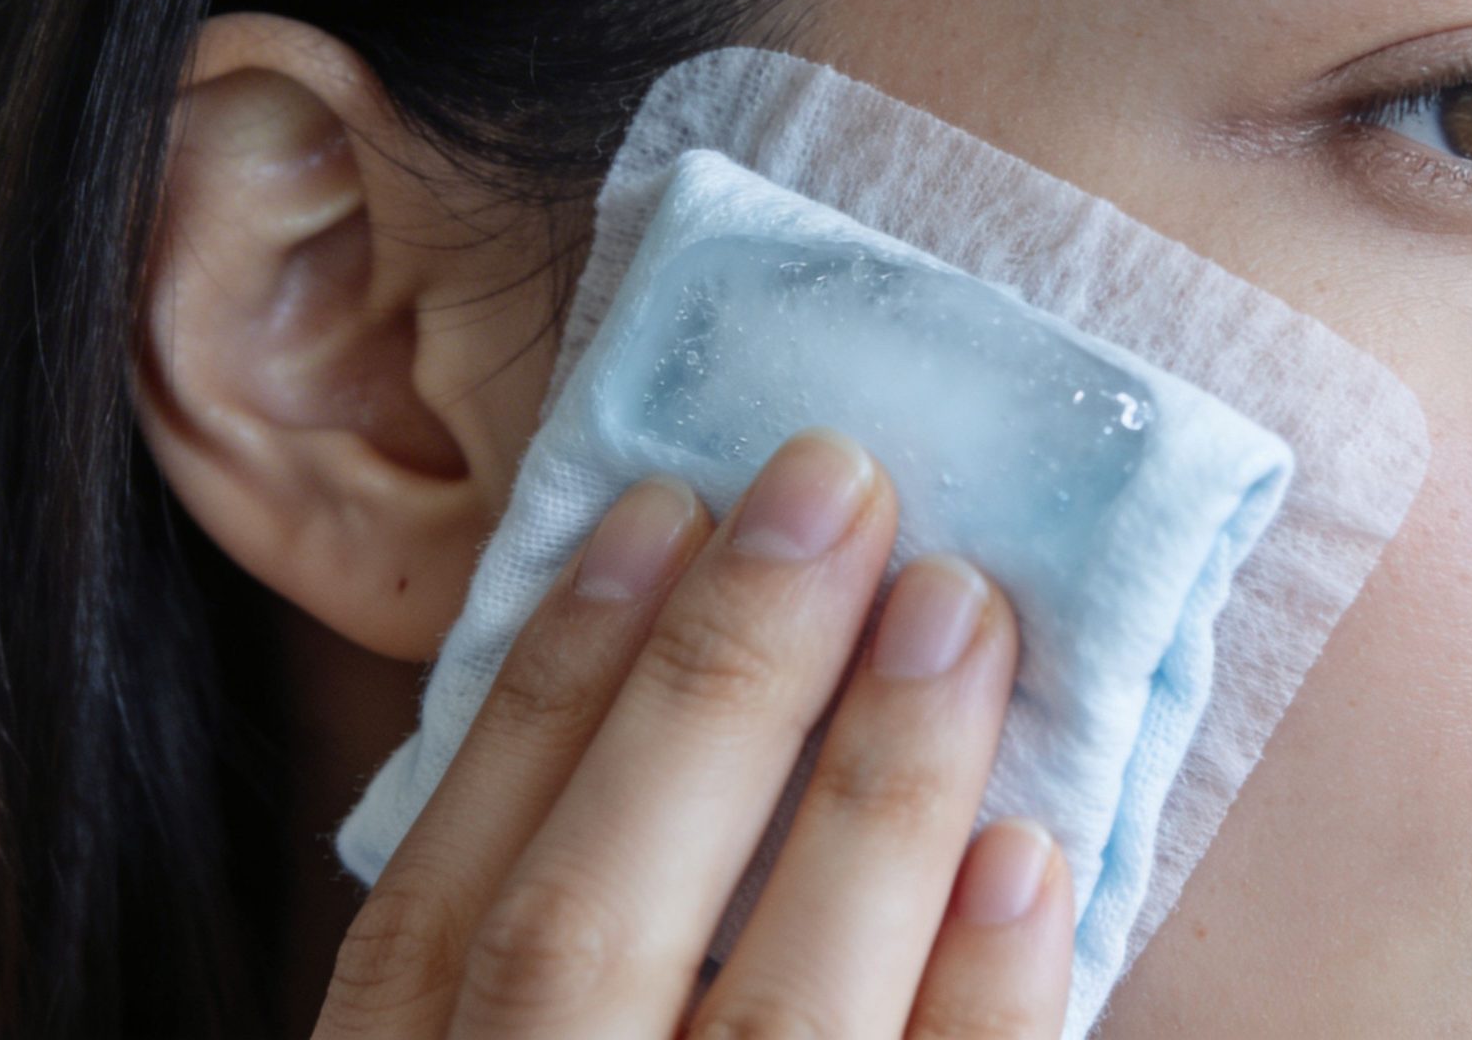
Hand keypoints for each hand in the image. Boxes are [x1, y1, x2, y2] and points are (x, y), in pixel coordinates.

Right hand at [314, 428, 1072, 1037]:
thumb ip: (509, 957)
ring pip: (780, 1015)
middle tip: (834, 484)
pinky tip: (1030, 855)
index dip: (548, 692)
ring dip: (877, 796)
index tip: (656, 507)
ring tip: (958, 610)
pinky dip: (983, 1002)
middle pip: (589, 926)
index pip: (441, 905)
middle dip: (716, 688)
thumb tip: (640, 685)